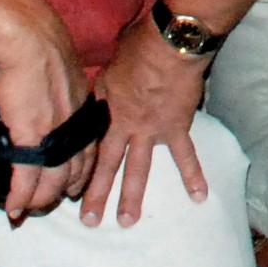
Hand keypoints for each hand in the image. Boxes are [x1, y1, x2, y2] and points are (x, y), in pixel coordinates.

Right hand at [0, 12, 94, 221]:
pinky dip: (20, 196)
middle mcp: (75, 123)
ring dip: (40, 199)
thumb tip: (48, 90)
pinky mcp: (31, 135)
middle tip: (49, 204)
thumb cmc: (40, 43)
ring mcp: (55, 131)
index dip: (82, 171)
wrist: (28, 35)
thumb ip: (61, 85)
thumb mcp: (63, 68)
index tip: (75, 186)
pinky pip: (28, 177)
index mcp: (84, 107)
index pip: (89, 149)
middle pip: (76, 169)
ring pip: (53, 179)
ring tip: (29, 211)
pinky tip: (13, 208)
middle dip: (63, 190)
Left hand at [81, 13, 211, 228]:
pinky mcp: (176, 128)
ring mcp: (150, 130)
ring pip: (138, 169)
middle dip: (96, 193)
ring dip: (132, 197)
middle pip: (107, 164)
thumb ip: (106, 86)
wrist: (170, 44)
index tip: (68, 185)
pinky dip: (193, 176)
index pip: (88, 144)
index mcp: (106, 110)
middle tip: (88, 221)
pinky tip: (199, 197)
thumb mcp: (110, 66)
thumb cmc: (140, 46)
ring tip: (127, 222)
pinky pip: (185, 156)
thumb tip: (102, 92)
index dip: (78, 164)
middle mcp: (124, 126)